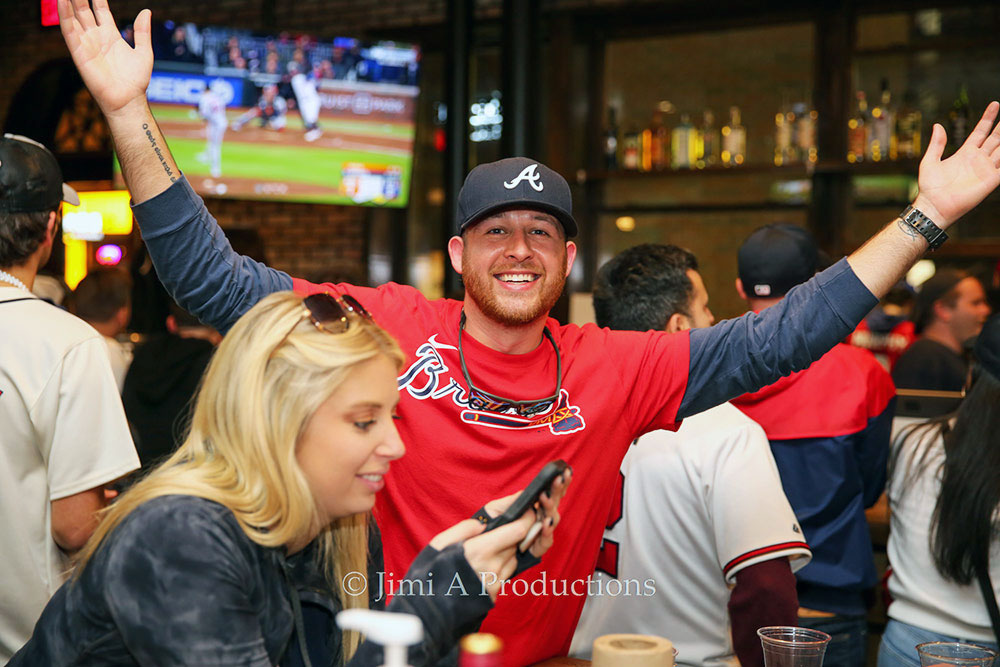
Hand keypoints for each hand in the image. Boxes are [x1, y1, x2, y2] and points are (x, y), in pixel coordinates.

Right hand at [59, 0, 152, 116]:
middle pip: (84, 10)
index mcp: (111, 35)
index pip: (100, 10)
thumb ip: (143, 32)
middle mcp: (96, 38)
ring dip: (68, 3)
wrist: (128, 100)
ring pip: (73, 18)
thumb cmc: (136, 81)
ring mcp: (86, 44)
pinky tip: (61, 1)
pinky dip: (64, 16)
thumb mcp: (144, 52)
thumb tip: (146, 11)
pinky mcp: (79, 53)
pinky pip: (69, 31)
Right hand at [429, 470, 570, 599]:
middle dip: (514, 533)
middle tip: (501, 527)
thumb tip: (480, 524)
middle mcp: (492, 566)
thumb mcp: (438, 544)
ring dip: (507, 550)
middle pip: (517, 542)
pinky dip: (501, 565)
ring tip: (488, 549)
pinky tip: (484, 566)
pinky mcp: (495, 595)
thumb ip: (462, 529)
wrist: (429, 612)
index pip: (518, 531)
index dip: (526, 518)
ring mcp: (495, 582)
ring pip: (513, 558)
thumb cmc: (430, 576)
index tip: (527, 509)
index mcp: (479, 550)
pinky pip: (506, 573)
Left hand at [482, 467, 570, 558]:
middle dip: (558, 490)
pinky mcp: (536, 549)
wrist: (479, 550)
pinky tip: (545, 522)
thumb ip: (514, 500)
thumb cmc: (489, 525)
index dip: (560, 483)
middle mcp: (539, 518)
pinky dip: (547, 532)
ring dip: (550, 508)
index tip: (565, 470)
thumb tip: (531, 491)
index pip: (550, 492)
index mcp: (533, 506)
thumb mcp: (498, 508)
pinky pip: (546, 541)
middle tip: (559, 478)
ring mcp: (539, 533)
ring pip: (552, 520)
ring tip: (545, 498)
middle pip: (554, 503)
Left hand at [914, 101, 999, 226]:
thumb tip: (937, 125)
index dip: (988, 118)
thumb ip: (936, 144)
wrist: (934, 206)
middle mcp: (977, 160)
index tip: (995, 105)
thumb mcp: (929, 161)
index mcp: (964, 153)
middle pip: (995, 138)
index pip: (980, 132)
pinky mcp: (991, 180)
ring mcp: (985, 169)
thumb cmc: (929, 187)